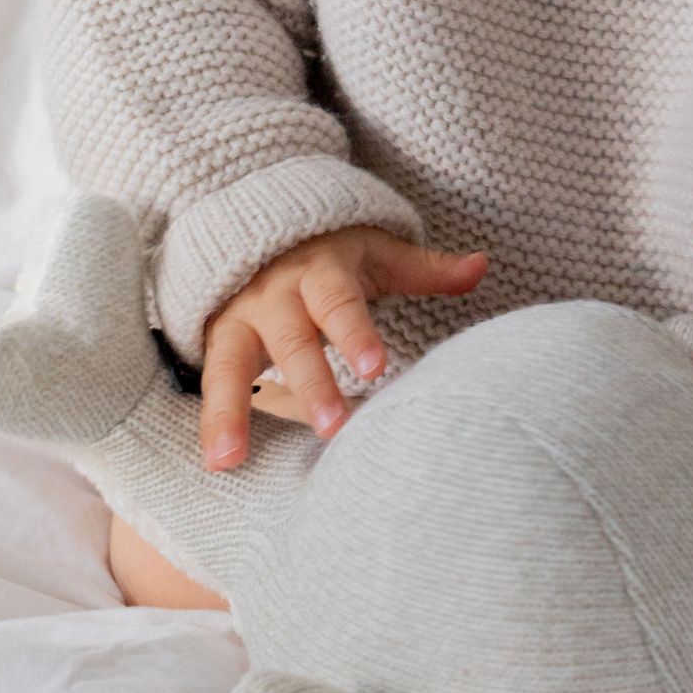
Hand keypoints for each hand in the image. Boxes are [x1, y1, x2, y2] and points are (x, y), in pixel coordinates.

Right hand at [199, 226, 487, 469]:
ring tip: (232, 458)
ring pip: (233, 363)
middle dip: (310, 384)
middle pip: (292, 340)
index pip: (339, 302)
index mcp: (321, 271)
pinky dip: (212, 421)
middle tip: (332, 428)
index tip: (376, 368)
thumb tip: (480, 266)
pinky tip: (217, 463)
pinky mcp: (218, 342)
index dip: (355, 334)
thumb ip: (426, 267)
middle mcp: (277, 295)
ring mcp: (242, 319)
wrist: (261, 230)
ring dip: (233, 410)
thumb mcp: (377, 252)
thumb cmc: (332, 253)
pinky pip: (212, 382)